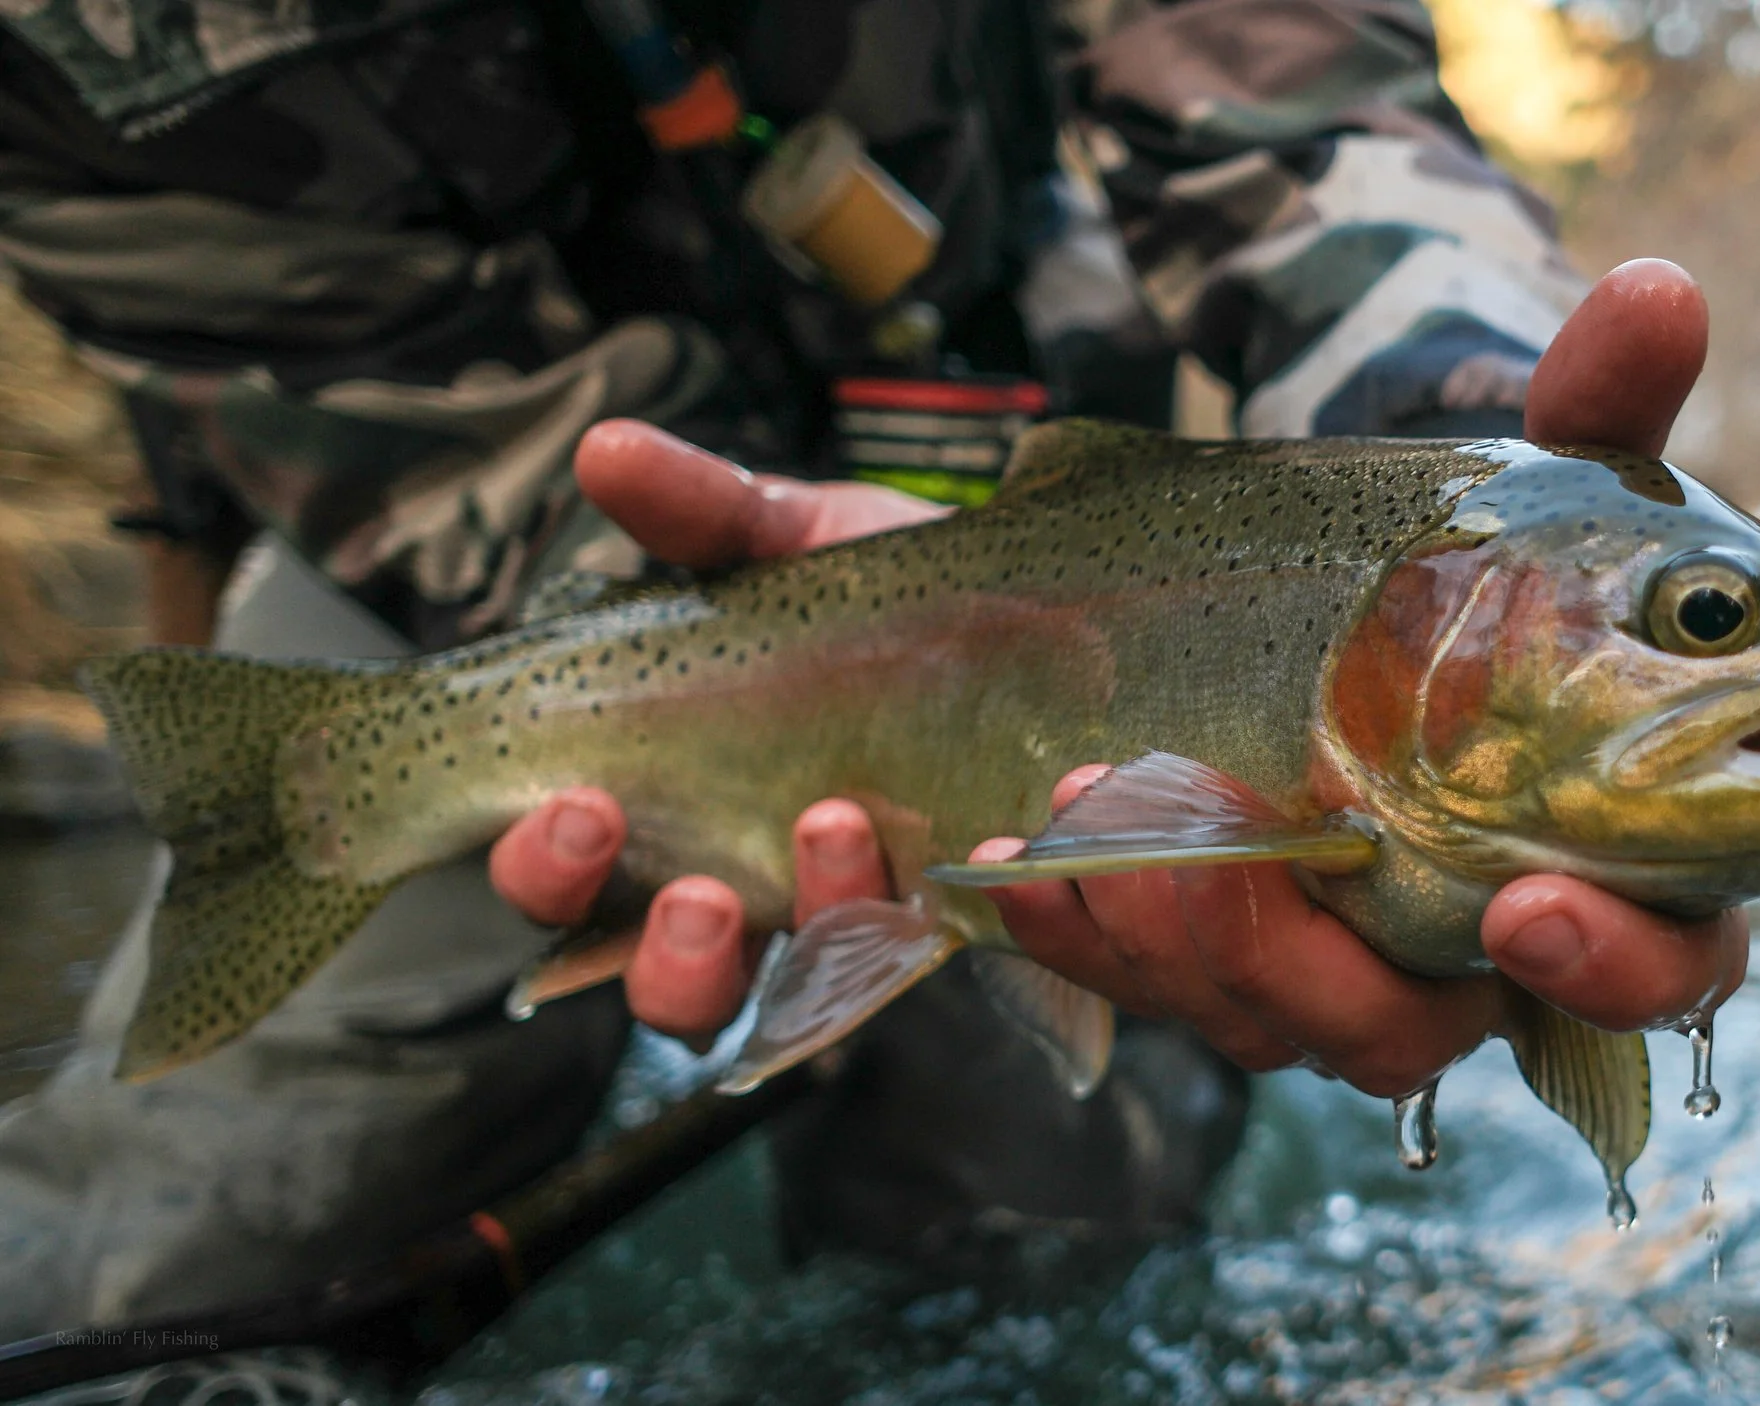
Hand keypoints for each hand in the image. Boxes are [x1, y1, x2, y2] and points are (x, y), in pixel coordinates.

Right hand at [488, 423, 944, 1037]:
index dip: (548, 868)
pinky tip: (972, 851)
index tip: (577, 806)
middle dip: (662, 949)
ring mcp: (854, 920)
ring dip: (805, 933)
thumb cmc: (902, 601)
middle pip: (665, 982)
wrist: (1062, 620)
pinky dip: (944, 911)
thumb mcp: (805, 542)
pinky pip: (936, 960)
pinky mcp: (958, 926)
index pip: (567, 883)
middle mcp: (753, 889)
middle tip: (696, 885)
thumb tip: (606, 451)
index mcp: (678, 805)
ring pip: (794, 995)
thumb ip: (708, 511)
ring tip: (831, 833)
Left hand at [490, 259, 1749, 1086]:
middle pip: (1403, 1034)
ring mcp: (1307, 963)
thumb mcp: (1528, 478)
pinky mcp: (1182, 953)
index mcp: (1592, 857)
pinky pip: (1120, 981)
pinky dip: (1046, 926)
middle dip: (1293, 963)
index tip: (1525, 904)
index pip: (1651, 969)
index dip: (1607, 963)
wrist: (1335, 600)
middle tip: (1197, 858)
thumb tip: (1661, 288)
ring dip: (1143, 938)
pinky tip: (972, 855)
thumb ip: (1602, 406)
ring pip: (1242, 1019)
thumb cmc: (1468, 573)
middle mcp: (1451, 950)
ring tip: (1053, 825)